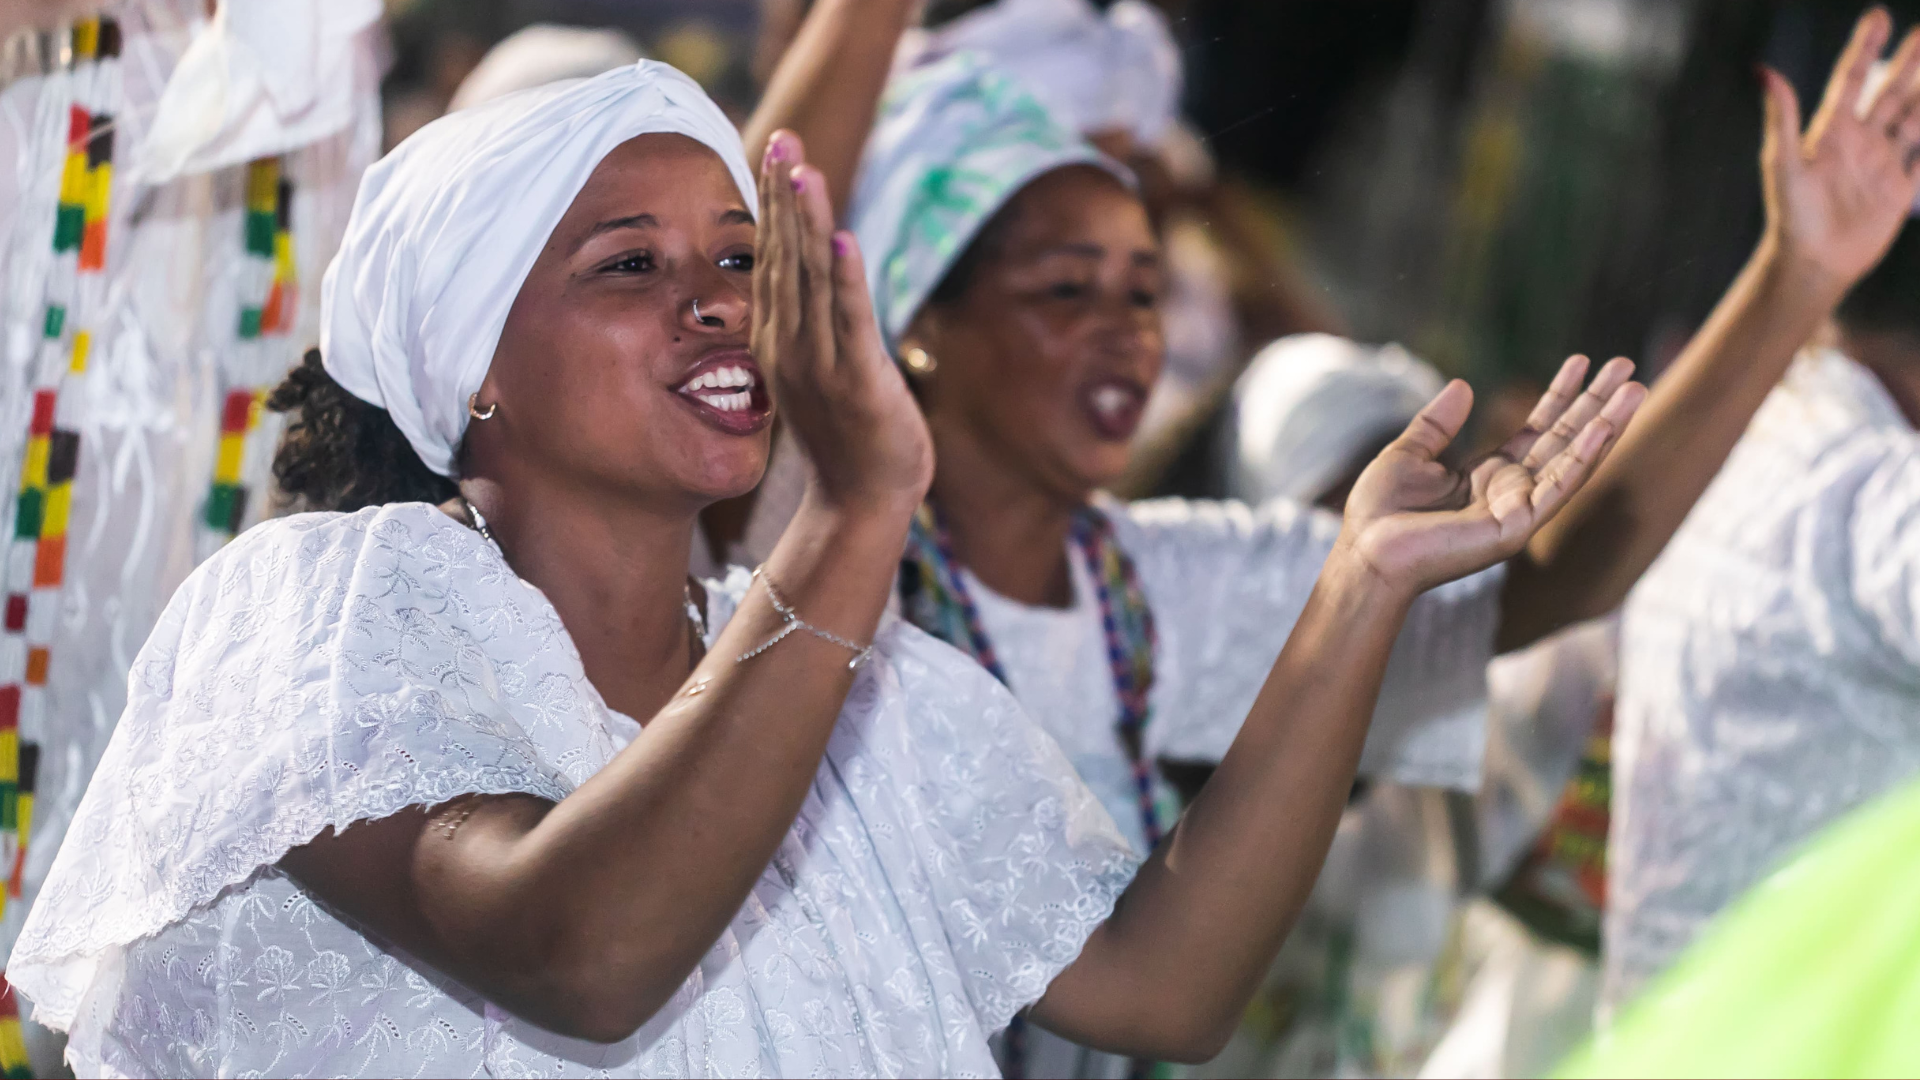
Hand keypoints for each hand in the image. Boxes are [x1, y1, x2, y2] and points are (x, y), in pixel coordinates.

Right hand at [751, 130, 932, 515]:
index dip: (773, 203)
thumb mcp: (820, 371)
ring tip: (802, 168)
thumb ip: (812, 324)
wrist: (861, 504)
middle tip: (781, 137)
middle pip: (785, 256)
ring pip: (811, 279)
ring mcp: (821, 363)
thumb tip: (811, 281)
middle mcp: (792, 344)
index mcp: (780, 338)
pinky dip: (845, 281)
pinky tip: (841, 239)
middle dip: (783, 195)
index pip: (774, 257)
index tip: (773, 150)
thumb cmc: (849, 437)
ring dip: (807, 221)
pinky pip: (850, 323)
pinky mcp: (858, 382)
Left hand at [1339, 356, 1646, 593]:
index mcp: (1489, 474)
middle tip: (1627, 366)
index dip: (1560, 396)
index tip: (1583, 361)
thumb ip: (1436, 423)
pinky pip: (1558, 488)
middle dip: (1597, 404)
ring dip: (1607, 425)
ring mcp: (1519, 510)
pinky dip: (1584, 457)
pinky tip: (1605, 428)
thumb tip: (1462, 386)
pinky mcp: (1517, 528)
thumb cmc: (1380, 513)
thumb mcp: (1407, 454)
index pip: (1538, 429)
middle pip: (1566, 440)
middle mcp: (1512, 491)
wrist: (1366, 552)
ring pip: (1574, 461)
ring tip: (1635, 389)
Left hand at [1761, 8, 1919, 289]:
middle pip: (1891, 92)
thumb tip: (1765, 70)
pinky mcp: (1899, 191)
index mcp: (1831, 132)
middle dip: (1909, 62)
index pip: (1852, 80)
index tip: (1879, 16)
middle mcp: (1859, 143)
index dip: (1866, 48)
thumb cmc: (1792, 215)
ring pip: (1915, 118)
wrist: (1812, 263)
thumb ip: (1781, 117)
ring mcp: (1882, 165)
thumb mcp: (1783, 163)